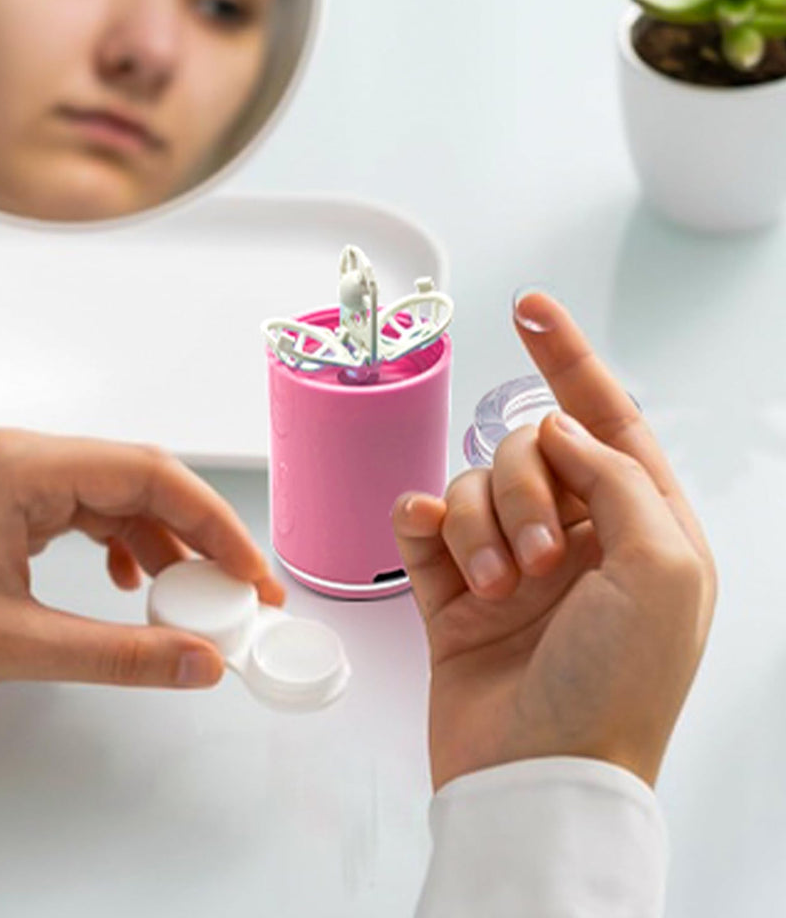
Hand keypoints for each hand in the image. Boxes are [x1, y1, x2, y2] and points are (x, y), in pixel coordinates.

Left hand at [0, 429, 284, 706]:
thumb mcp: (14, 646)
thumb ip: (118, 655)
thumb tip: (201, 662)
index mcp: (25, 469)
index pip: (151, 476)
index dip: (214, 523)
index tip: (250, 573)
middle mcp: (27, 457)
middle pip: (144, 479)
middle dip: (200, 533)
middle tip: (241, 588)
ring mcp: (19, 476)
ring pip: (121, 495)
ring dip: (165, 542)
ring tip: (195, 596)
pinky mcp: (13, 501)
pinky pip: (91, 511)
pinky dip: (125, 545)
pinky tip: (133, 585)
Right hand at [393, 292, 715, 789]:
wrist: (538, 777)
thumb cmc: (617, 687)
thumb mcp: (661, 569)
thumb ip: (615, 476)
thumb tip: (557, 430)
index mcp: (640, 529)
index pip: (607, 421)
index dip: (571, 361)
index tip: (532, 309)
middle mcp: (577, 540)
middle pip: (529, 450)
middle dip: (523, 486)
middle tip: (539, 560)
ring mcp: (512, 565)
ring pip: (471, 487)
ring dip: (478, 526)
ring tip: (497, 588)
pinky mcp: (454, 593)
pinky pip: (423, 527)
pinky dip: (423, 527)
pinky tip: (432, 548)